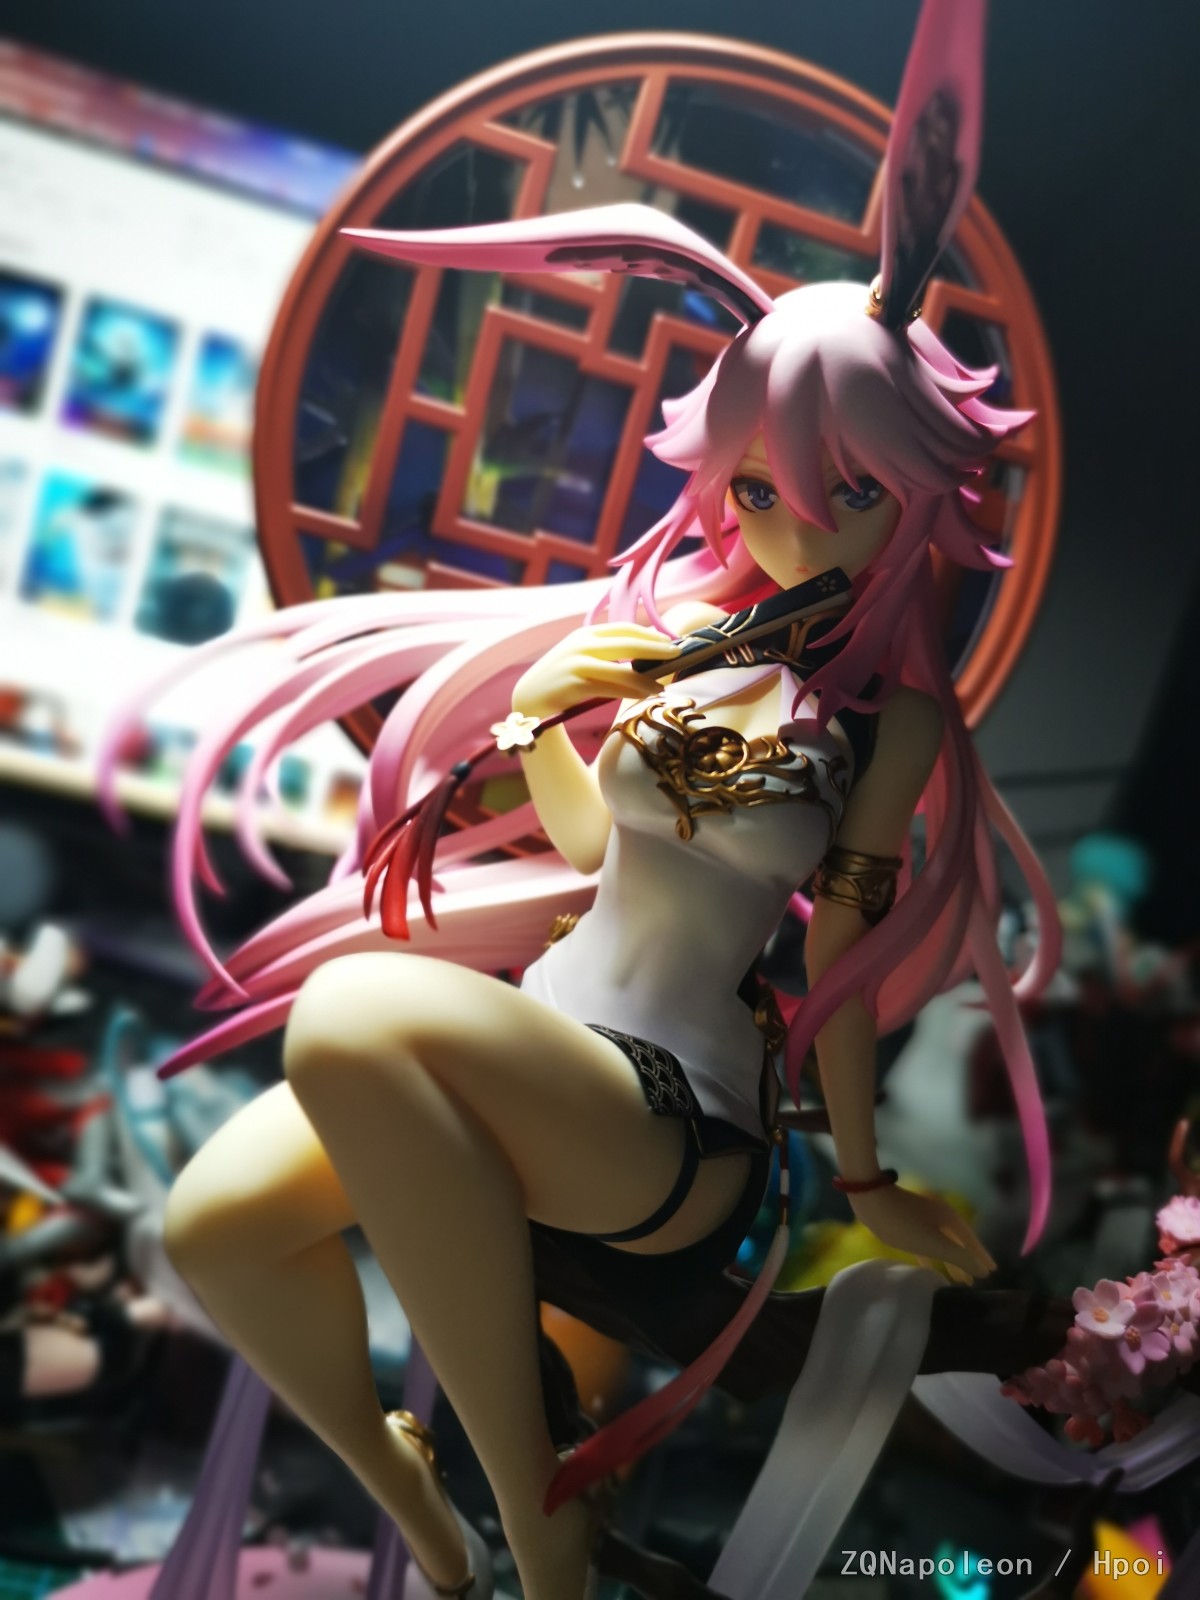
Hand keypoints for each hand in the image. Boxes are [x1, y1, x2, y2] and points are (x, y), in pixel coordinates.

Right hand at [512, 622, 678, 719]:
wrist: (530, 698)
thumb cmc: (563, 679)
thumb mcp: (582, 656)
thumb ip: (608, 650)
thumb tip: (647, 649)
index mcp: (586, 633)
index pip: (624, 628)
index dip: (650, 634)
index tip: (670, 641)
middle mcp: (582, 644)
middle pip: (627, 643)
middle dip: (656, 648)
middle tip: (677, 654)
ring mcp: (577, 663)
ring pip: (621, 669)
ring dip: (646, 678)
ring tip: (662, 686)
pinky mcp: (574, 683)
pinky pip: (611, 688)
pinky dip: (631, 692)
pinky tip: (645, 695)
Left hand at [847, 1183, 995, 1283]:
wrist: (870, 1201)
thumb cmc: (904, 1223)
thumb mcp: (934, 1243)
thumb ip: (959, 1257)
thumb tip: (982, 1271)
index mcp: (949, 1217)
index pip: (971, 1241)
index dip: (981, 1256)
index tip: (992, 1271)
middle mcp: (939, 1216)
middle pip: (957, 1242)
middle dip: (966, 1261)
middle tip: (975, 1282)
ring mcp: (923, 1219)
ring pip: (941, 1244)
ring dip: (949, 1261)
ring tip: (959, 1280)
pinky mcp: (907, 1223)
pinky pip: (925, 1244)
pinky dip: (931, 1257)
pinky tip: (930, 1270)